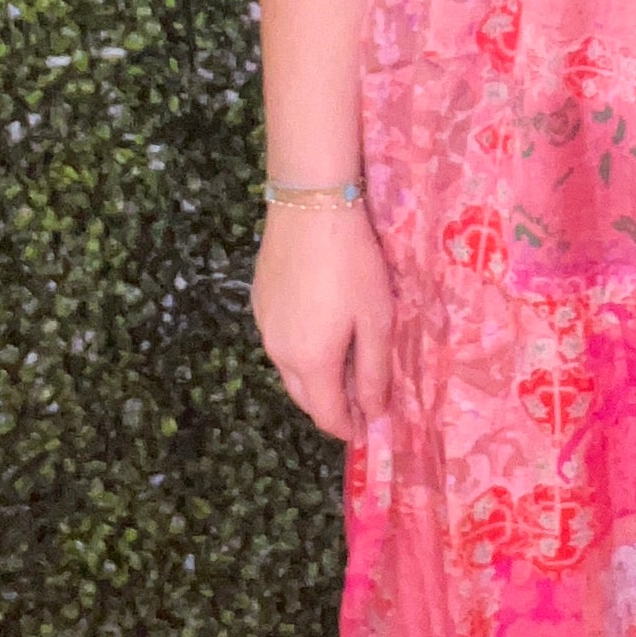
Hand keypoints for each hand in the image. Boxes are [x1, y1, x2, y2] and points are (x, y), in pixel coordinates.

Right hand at [251, 198, 394, 440]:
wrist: (311, 206)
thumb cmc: (353, 264)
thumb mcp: (376, 319)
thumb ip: (374, 371)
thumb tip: (374, 413)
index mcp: (311, 362)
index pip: (327, 415)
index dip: (348, 429)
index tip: (368, 430)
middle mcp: (279, 352)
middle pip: (304, 397)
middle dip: (331, 407)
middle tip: (360, 402)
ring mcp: (264, 326)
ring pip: (289, 370)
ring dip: (315, 379)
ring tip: (344, 366)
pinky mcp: (259, 301)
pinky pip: (280, 341)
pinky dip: (300, 351)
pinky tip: (320, 330)